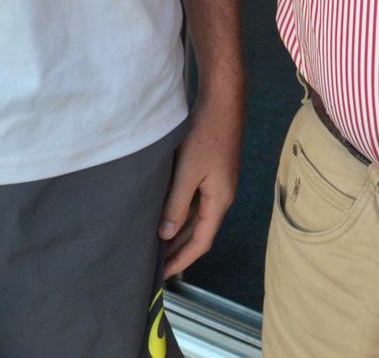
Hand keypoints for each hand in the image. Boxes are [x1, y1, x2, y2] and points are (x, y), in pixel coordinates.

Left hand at [161, 90, 241, 276]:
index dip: (182, 260)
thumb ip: (177, 205)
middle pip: (199, 233)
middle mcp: (221, 197)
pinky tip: (165, 215)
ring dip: (179, 233)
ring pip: (196, 218)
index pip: (201, 242)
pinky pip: (195, 202)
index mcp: (219, 201)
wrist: (223, 103)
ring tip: (157, 246)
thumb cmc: (206, 135)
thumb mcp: (188, 172)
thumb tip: (166, 234)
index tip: (163, 275)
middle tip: (155, 265)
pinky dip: (180, 214)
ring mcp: (217, 185)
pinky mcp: (211, 172)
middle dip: (179, 251)